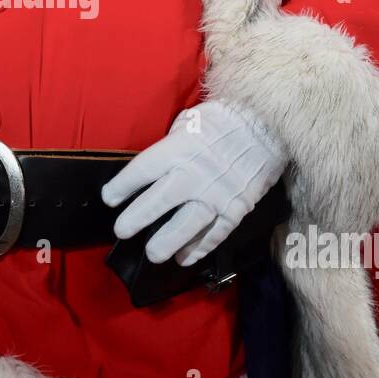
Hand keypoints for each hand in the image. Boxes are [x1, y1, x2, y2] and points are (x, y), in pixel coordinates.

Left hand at [101, 100, 286, 267]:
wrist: (269, 124)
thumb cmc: (224, 119)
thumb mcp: (189, 123)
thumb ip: (170, 146)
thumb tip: (154, 166)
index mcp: (178, 149)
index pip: (142, 171)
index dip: (122, 187)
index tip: (109, 198)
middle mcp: (193, 175)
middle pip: (158, 203)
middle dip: (136, 219)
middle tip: (122, 231)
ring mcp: (216, 195)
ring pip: (186, 226)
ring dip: (166, 242)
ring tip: (153, 254)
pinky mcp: (236, 209)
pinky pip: (215, 234)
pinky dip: (200, 248)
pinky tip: (185, 257)